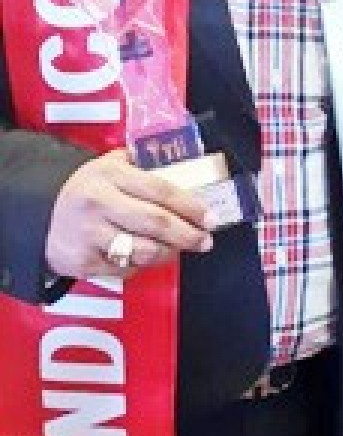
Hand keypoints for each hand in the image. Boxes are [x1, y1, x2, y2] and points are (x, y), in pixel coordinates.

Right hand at [45, 149, 215, 278]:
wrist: (39, 214)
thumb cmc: (87, 189)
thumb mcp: (110, 166)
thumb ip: (143, 167)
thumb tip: (189, 171)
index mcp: (111, 174)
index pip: (161, 191)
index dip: (190, 206)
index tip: (210, 218)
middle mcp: (99, 203)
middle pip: (156, 224)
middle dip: (188, 235)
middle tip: (205, 241)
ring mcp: (89, 234)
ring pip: (144, 251)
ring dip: (169, 253)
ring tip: (178, 249)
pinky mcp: (83, 262)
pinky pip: (126, 269)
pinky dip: (141, 265)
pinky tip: (144, 256)